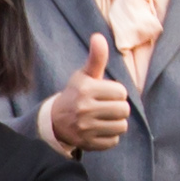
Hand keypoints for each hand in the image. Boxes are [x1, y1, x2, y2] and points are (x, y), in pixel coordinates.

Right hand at [43, 29, 133, 154]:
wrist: (55, 120)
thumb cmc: (76, 93)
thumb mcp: (84, 75)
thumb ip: (96, 57)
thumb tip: (98, 36)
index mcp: (85, 89)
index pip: (121, 92)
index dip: (116, 93)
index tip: (105, 94)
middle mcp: (84, 109)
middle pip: (123, 110)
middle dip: (118, 108)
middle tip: (107, 107)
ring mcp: (85, 128)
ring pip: (121, 127)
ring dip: (116, 123)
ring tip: (105, 118)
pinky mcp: (87, 144)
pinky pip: (113, 141)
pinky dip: (110, 136)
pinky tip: (99, 130)